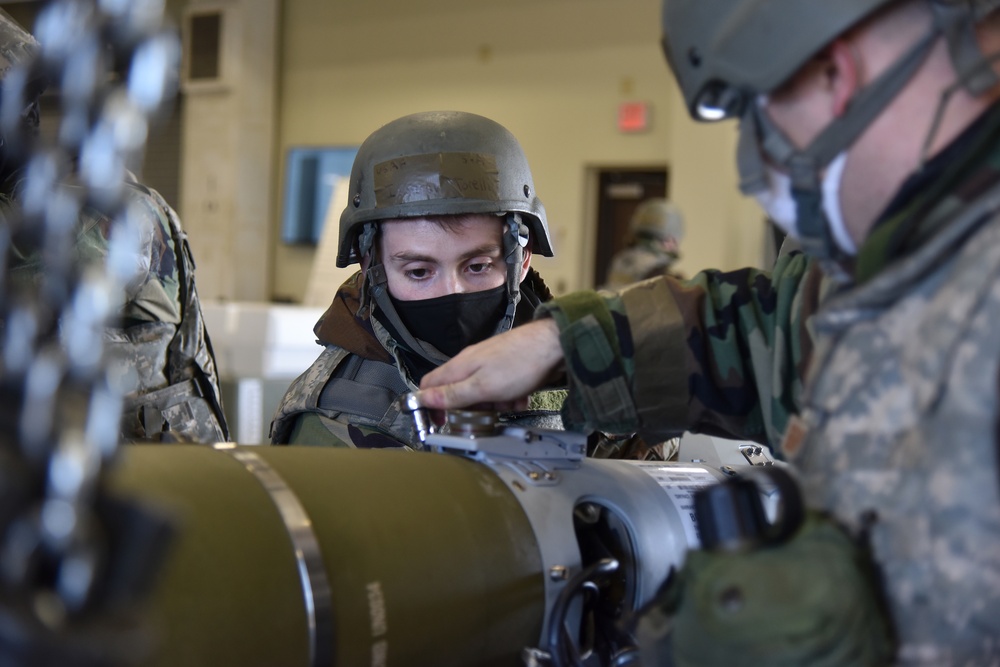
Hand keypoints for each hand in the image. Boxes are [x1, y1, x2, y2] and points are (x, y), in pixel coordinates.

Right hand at [418, 318, 563, 410]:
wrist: (555, 345)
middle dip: (469, 409)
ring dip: (492, 405)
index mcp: (459, 367)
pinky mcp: (505, 368)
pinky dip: (508, 398)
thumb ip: (452, 394)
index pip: (428, 386)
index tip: (439, 422)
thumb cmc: (520, 363)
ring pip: (480, 393)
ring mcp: (489, 364)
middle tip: (483, 416)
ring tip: (508, 404)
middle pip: (456, 393)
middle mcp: (470, 363)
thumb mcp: (482, 387)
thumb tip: (422, 399)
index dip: (429, 406)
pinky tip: (520, 397)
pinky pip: (500, 389)